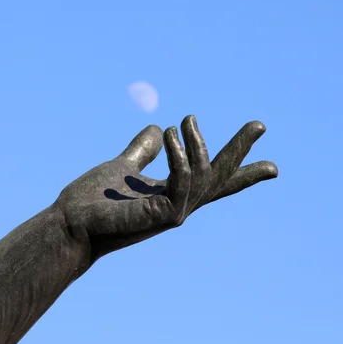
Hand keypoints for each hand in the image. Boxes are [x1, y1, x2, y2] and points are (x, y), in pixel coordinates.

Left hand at [56, 115, 277, 262]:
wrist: (69, 223)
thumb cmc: (94, 201)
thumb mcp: (124, 166)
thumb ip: (141, 151)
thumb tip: (153, 127)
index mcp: (171, 194)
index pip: (212, 182)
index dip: (241, 171)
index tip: (273, 165)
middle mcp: (178, 206)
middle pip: (220, 179)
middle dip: (241, 152)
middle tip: (260, 124)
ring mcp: (173, 213)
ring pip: (206, 177)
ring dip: (200, 144)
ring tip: (186, 120)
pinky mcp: (161, 215)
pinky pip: (182, 183)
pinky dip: (181, 158)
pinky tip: (169, 135)